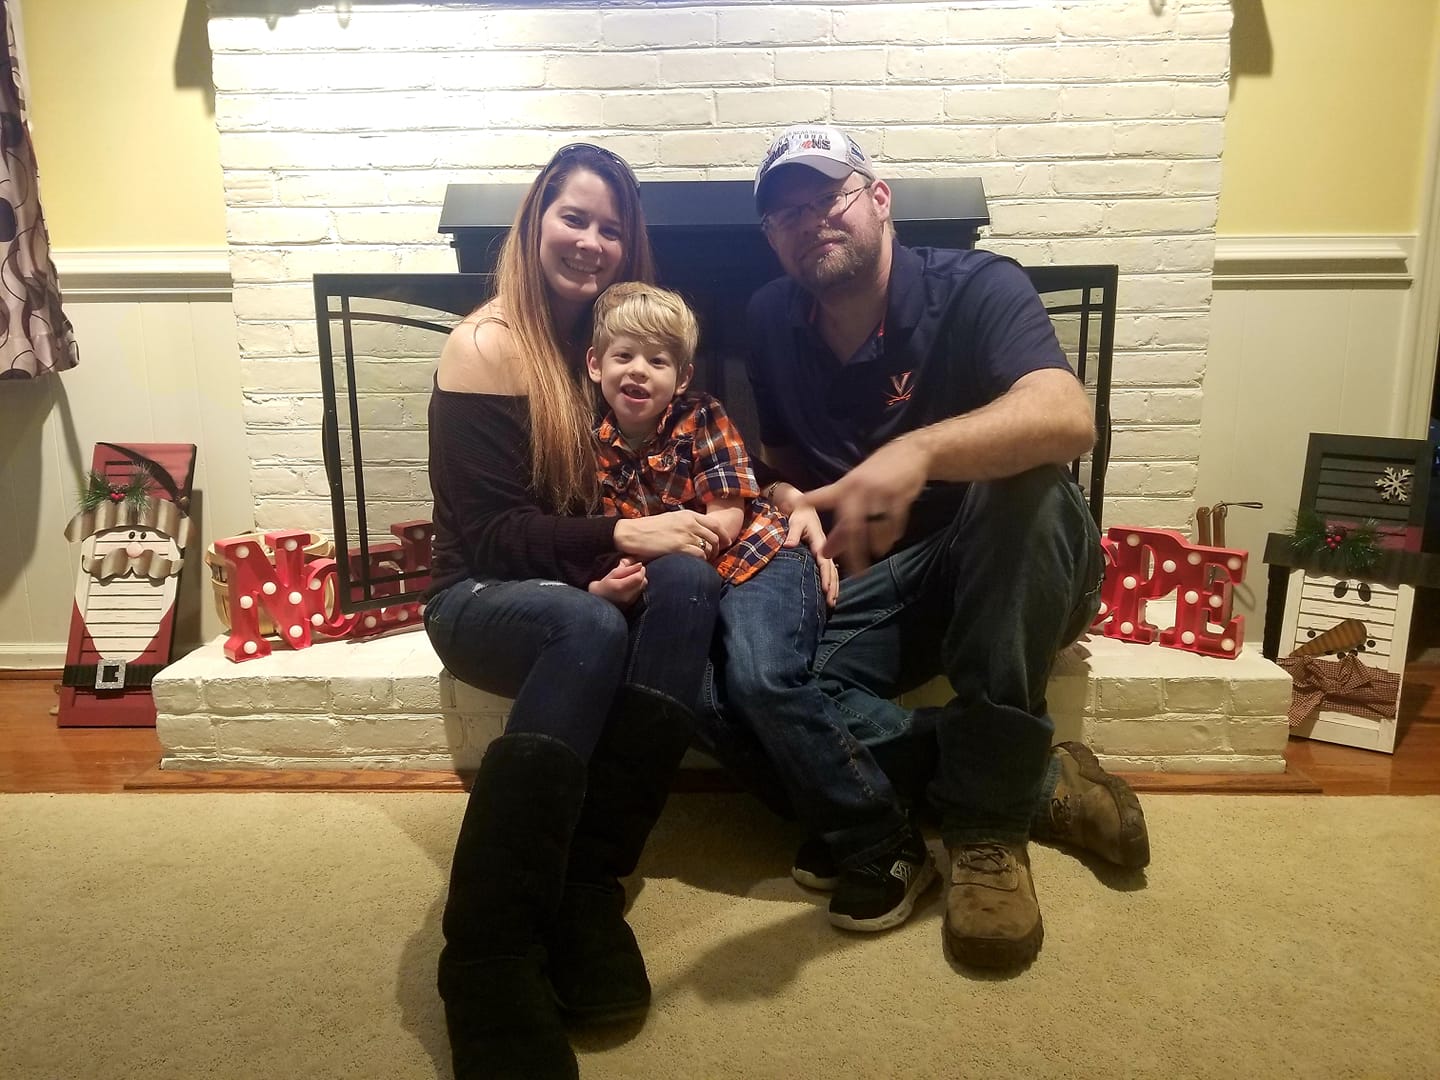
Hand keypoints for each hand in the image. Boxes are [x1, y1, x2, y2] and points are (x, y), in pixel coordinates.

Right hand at [588, 557, 645, 608]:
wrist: (596, 604)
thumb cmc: (600, 587)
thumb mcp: (611, 575)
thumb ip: (626, 569)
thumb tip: (639, 564)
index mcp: (620, 587)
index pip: (639, 576)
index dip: (640, 569)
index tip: (636, 565)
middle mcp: (627, 596)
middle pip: (643, 581)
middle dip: (641, 574)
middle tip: (633, 571)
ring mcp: (630, 601)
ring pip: (643, 587)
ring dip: (640, 580)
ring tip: (630, 578)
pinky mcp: (631, 604)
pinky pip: (640, 592)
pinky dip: (638, 586)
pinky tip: (629, 585)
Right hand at [613, 510, 721, 561]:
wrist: (633, 533)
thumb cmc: (649, 528)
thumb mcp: (671, 519)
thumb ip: (686, 524)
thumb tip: (697, 533)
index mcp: (688, 515)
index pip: (714, 524)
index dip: (724, 535)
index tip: (727, 542)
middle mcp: (690, 523)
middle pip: (714, 538)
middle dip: (717, 549)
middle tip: (713, 556)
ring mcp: (686, 535)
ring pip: (709, 548)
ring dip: (708, 556)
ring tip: (703, 561)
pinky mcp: (680, 547)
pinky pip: (700, 556)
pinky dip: (701, 561)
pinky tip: (695, 564)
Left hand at [782, 503, 838, 606]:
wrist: (803, 505)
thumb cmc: (798, 513)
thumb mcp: (795, 521)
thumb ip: (793, 533)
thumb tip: (789, 545)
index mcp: (819, 541)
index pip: (824, 562)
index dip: (825, 576)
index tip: (825, 590)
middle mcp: (824, 547)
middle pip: (831, 570)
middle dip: (832, 587)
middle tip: (831, 603)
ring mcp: (825, 550)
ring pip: (833, 571)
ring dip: (834, 587)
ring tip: (833, 603)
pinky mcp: (822, 552)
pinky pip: (829, 569)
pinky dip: (831, 581)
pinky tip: (831, 592)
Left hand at [802, 437, 929, 573]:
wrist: (912, 452)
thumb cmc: (880, 470)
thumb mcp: (858, 481)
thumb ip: (844, 506)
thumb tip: (831, 531)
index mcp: (848, 485)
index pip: (825, 495)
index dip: (811, 501)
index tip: (796, 506)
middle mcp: (861, 490)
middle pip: (851, 524)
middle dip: (844, 547)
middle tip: (842, 565)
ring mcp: (882, 493)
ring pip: (874, 528)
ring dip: (873, 544)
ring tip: (869, 559)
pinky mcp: (900, 497)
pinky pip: (894, 523)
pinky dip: (891, 535)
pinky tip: (889, 541)